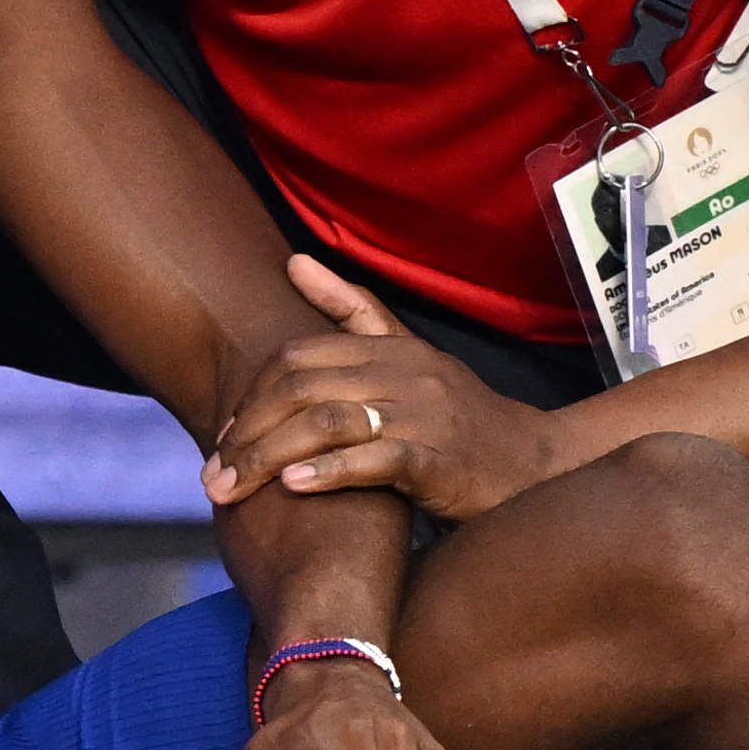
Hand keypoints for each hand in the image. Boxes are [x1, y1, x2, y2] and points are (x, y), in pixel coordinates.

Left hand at [202, 257, 558, 522]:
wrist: (534, 466)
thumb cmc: (459, 420)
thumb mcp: (409, 357)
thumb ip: (353, 314)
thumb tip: (293, 262)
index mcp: (392, 348)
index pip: (298, 356)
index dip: (252, 394)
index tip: (225, 436)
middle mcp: (405, 373)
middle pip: (302, 388)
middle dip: (248, 431)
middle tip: (213, 474)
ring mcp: (423, 415)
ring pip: (328, 422)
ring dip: (270, 457)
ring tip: (234, 487)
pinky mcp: (439, 460)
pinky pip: (375, 459)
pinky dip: (329, 471)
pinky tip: (295, 486)